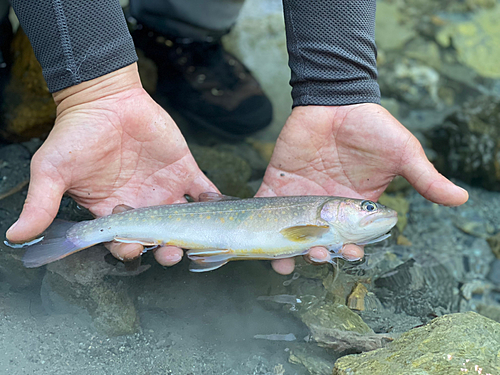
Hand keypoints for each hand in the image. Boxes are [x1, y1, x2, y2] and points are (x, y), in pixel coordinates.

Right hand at [6, 63, 217, 266]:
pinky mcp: (185, 169)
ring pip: (185, 220)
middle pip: (159, 237)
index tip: (133, 247)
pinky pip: (204, 190)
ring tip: (198, 238)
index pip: (124, 240)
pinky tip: (220, 208)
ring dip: (194, 232)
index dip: (130, 248)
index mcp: (112, 211)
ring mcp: (165, 189)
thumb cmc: (76, 133)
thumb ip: (42, 204)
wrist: (105, 98)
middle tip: (172, 253)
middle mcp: (142, 205)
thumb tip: (16, 236)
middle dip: (167, 249)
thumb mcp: (53, 170)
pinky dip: (215, 200)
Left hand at [257, 104, 467, 273]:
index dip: (349, 250)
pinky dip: (259, 224)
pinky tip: (259, 239)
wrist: (336, 99)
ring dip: (285, 251)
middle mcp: (326, 208)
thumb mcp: (403, 153)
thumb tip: (462, 198)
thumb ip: (425, 178)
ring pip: (290, 233)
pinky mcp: (278, 183)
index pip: (351, 238)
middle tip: (317, 255)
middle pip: (318, 242)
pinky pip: (265, 207)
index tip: (349, 252)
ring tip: (283, 262)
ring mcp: (300, 197)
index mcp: (355, 207)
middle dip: (317, 255)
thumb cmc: (372, 125)